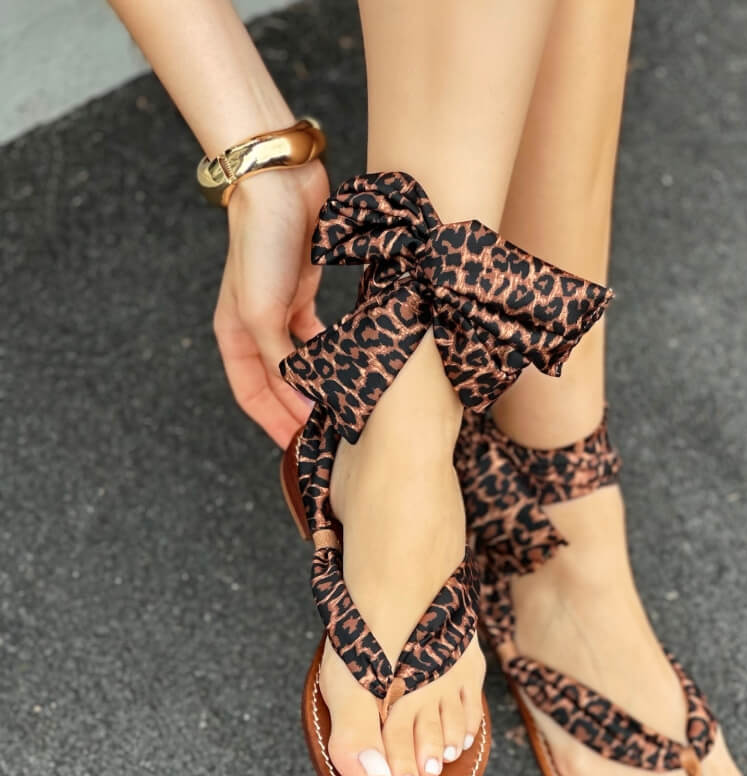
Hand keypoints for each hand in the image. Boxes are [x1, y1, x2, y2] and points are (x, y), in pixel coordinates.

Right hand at [213, 160, 329, 447]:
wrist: (280, 186)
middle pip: (278, 383)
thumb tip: (302, 400)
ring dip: (317, 384)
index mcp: (234, 335)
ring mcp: (281, 309)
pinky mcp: (304, 292)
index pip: (253, 395)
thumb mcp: (264, 314)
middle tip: (328, 435)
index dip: (274, 424)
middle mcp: (255, 327)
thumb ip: (281, 360)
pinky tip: (347, 367)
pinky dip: (330, 354)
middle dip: (299, 410)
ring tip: (341, 407)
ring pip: (300, 361)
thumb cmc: (261, 246)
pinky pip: (317, 336)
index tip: (299, 451)